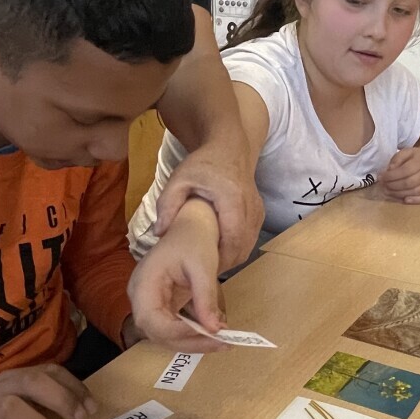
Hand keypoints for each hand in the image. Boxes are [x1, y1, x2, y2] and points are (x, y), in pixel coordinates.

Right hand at [128, 199, 226, 350]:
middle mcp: (140, 297)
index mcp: (143, 283)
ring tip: (223, 342)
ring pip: (166, 336)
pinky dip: (193, 334)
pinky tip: (215, 333)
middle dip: (190, 343)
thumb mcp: (203, 266)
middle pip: (158, 334)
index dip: (180, 334)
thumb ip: (206, 297)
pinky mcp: (161, 306)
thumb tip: (215, 329)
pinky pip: (173, 327)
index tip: (210, 334)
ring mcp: (149, 303)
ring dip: (193, 342)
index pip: (153, 322)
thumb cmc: (194, 238)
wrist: (190, 225)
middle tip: (223, 343)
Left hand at [151, 140, 262, 268]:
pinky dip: (237, 249)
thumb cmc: (203, 163)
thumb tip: (159, 233)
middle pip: (242, 247)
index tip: (200, 268)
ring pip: (248, 246)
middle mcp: (251, 207)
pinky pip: (250, 239)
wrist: (230, 147)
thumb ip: (167, 204)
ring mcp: (258, 211)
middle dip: (224, 263)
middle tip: (202, 271)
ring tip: (209, 263)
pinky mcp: (260, 214)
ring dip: (231, 258)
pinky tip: (219, 250)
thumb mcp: (179, 179)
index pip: (232, 238)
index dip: (219, 258)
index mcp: (232, 198)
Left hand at [377, 146, 419, 203]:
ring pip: (417, 191)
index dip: (392, 176)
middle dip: (394, 186)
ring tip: (389, 192)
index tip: (381, 177)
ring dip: (400, 194)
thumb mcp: (407, 152)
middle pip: (410, 182)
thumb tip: (390, 170)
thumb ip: (397, 159)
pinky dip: (416, 201)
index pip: (405, 170)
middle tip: (384, 186)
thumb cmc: (417, 157)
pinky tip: (405, 200)